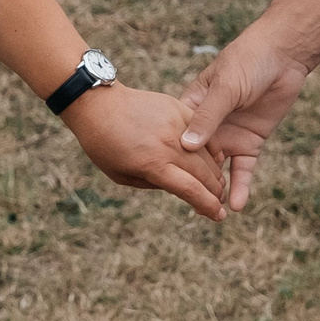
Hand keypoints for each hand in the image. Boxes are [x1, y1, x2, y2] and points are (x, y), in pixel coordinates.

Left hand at [62, 85, 227, 219]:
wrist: (99, 104)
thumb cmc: (104, 144)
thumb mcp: (122, 175)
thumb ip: (153, 184)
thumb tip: (180, 189)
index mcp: (153, 164)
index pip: (191, 190)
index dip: (208, 206)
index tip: (218, 216)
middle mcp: (169, 144)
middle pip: (203, 174)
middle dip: (216, 192)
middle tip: (219, 202)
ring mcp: (175, 124)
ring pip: (206, 154)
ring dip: (215, 172)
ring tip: (217, 184)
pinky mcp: (178, 108)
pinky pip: (202, 131)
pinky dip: (211, 147)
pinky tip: (213, 159)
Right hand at [177, 28, 318, 212]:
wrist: (283, 56)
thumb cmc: (247, 61)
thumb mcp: (225, 88)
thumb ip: (208, 117)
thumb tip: (186, 147)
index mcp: (192, 107)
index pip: (176, 137)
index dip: (169, 156)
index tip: (160, 178)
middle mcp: (208, 126)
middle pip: (195, 159)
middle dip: (190, 180)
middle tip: (183, 204)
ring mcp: (229, 136)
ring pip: (217, 169)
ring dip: (214, 189)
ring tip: (210, 214)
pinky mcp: (251, 143)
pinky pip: (243, 169)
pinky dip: (241, 187)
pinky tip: (236, 206)